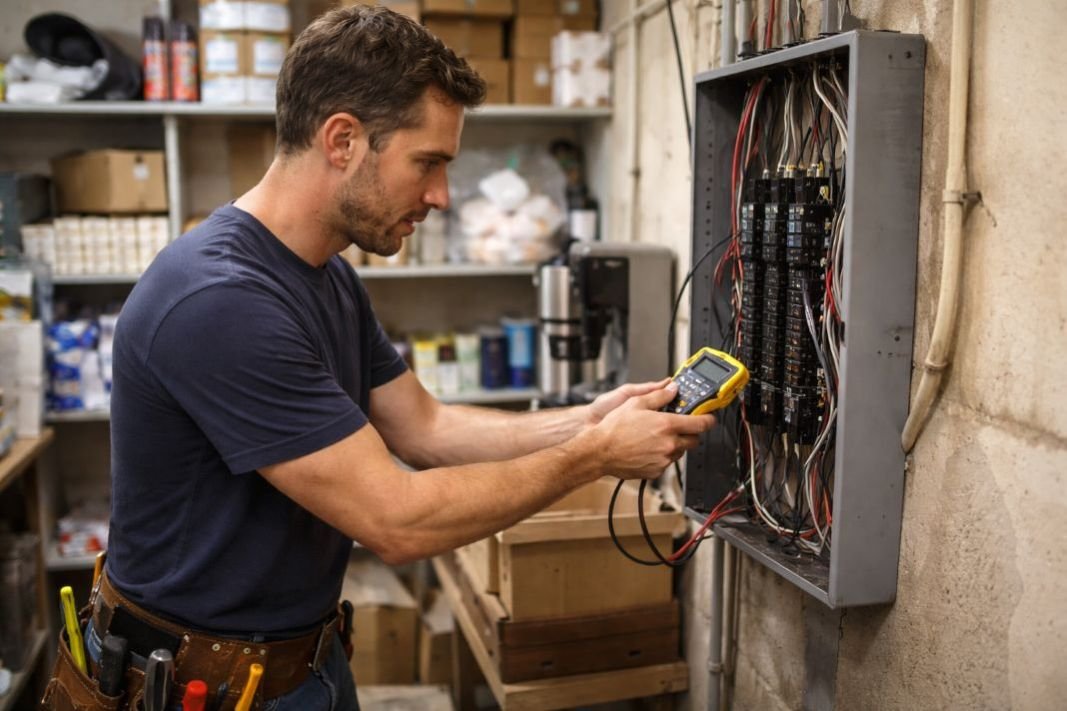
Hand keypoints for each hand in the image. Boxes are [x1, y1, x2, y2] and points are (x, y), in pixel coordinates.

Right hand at [590, 382, 715, 479]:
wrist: (600, 451)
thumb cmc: (614, 428)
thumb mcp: (636, 403)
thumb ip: (659, 395)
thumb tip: (672, 389)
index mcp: (667, 426)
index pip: (701, 424)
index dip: (708, 420)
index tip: (709, 418)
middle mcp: (669, 445)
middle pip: (694, 440)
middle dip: (690, 433)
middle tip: (679, 426)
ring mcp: (663, 460)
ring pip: (679, 452)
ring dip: (674, 444)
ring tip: (655, 437)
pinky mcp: (656, 471)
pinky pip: (666, 462)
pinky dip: (661, 456)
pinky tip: (647, 448)